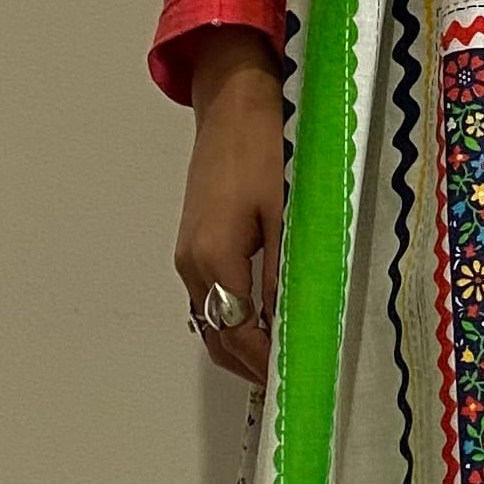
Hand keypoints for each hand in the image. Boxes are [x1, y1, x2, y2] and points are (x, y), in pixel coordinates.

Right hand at [174, 28, 285, 385]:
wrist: (235, 102)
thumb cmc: (268, 147)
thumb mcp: (288, 212)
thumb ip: (285, 271)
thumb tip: (291, 323)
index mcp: (213, 257)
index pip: (240, 332)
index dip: (268, 362)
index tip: (296, 381)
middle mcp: (191, 263)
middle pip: (220, 335)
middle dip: (254, 363)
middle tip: (294, 380)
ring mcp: (188, 254)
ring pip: (212, 319)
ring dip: (243, 344)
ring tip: (284, 360)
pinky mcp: (194, 243)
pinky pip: (211, 297)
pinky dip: (235, 319)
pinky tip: (266, 322)